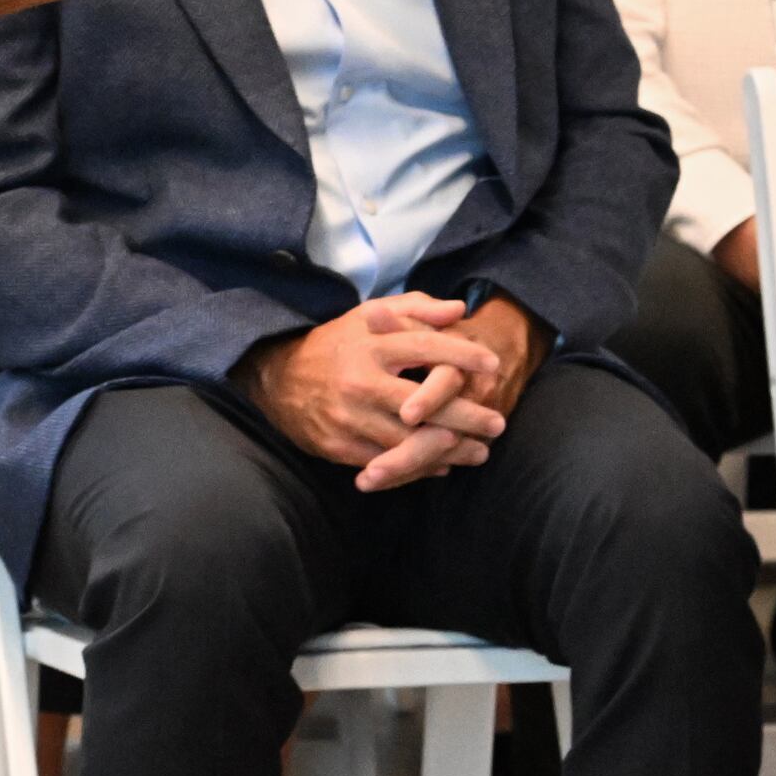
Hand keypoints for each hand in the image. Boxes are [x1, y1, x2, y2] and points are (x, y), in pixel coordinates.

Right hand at [236, 292, 513, 491]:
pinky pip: (386, 462)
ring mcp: (349, 416)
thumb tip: (459, 310)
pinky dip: (418, 466)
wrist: (277, 378)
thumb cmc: (335, 344)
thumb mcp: (368, 315)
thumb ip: (415, 309)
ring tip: (479, 452)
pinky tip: (442, 465)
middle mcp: (360, 381)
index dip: (463, 356)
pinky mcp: (338, 445)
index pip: (426, 347)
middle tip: (498, 423)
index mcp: (370, 344)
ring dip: (449, 450)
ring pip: (409, 440)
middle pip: (424, 404)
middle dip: (467, 416)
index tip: (494, 365)